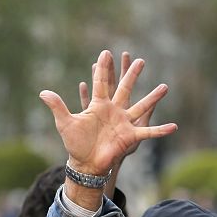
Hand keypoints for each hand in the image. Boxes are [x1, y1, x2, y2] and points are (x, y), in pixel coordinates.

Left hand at [40, 50, 176, 206]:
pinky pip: (148, 132)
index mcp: (99, 106)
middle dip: (132, 75)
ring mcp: (124, 123)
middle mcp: (114, 111)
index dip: (103, 68)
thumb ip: (57, 106)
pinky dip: (161, 130)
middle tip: (140, 61)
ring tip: (165, 87)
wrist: (85, 163)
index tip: (106, 52)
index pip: (102, 83)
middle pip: (125, 89)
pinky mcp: (130, 136)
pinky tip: (174, 126)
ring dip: (152, 98)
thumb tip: (42, 92)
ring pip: (141, 107)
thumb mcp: (64, 123)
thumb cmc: (75, 144)